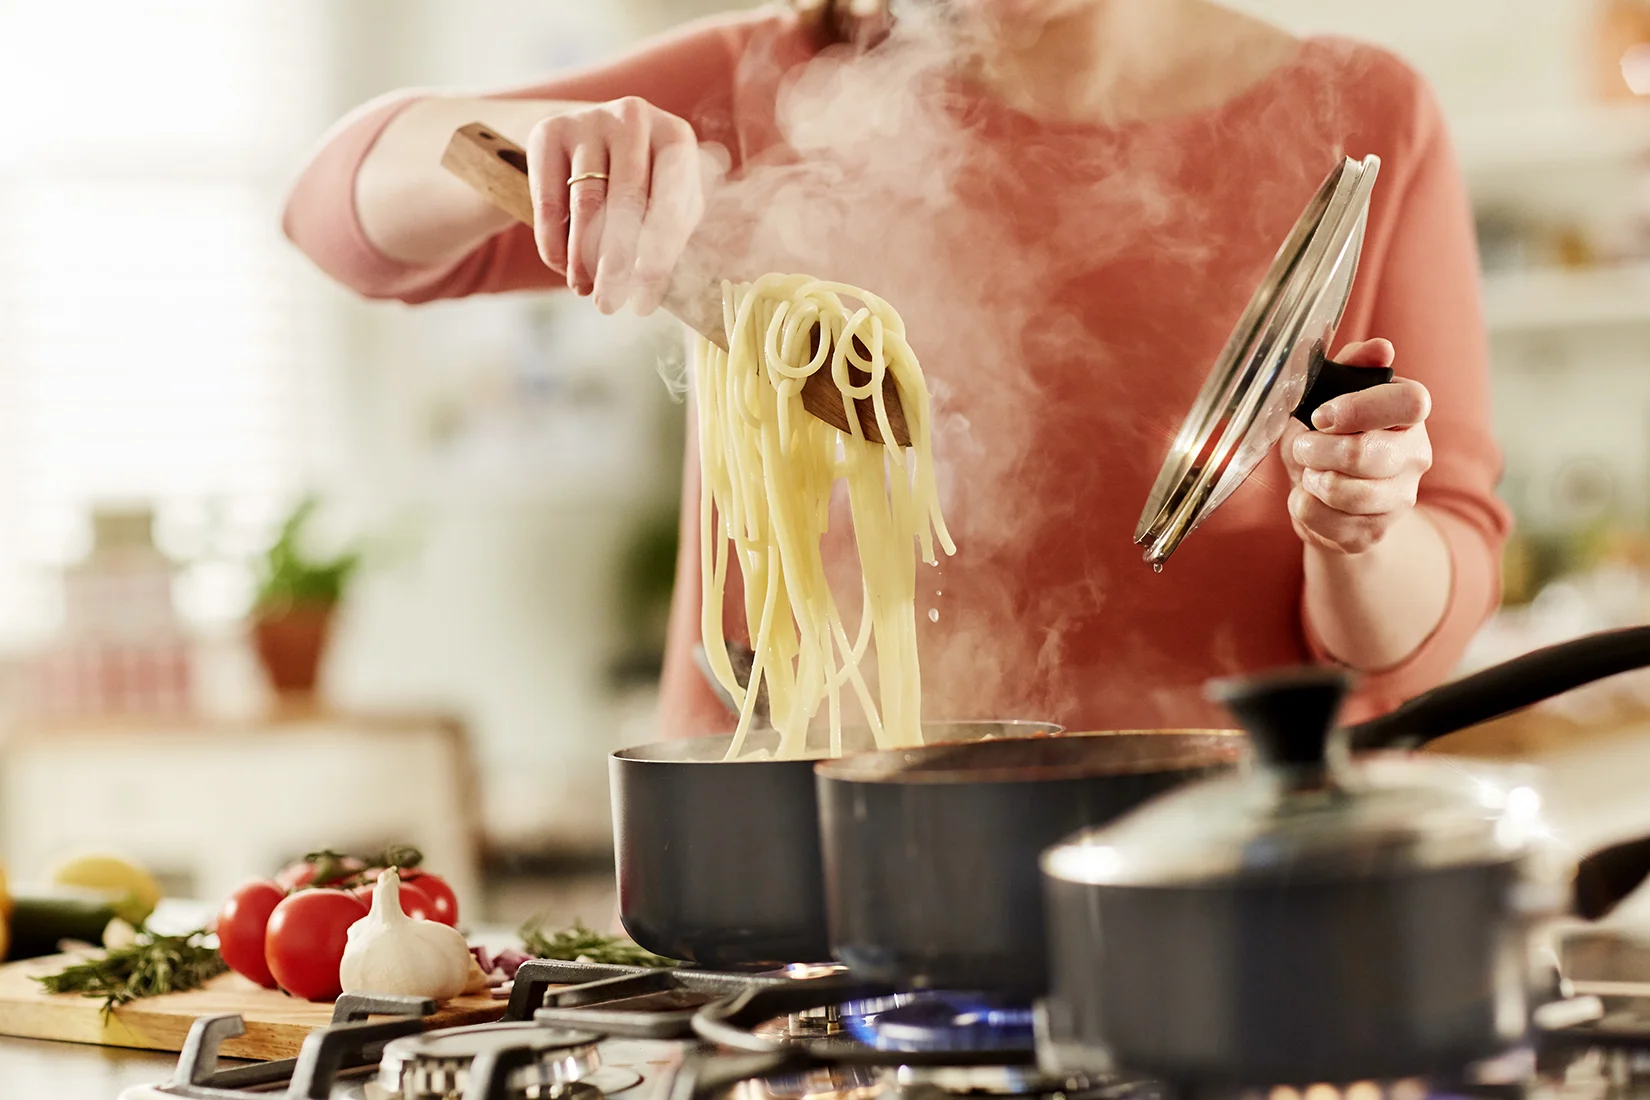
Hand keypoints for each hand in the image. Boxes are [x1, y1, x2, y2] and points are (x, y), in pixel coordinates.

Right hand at [525, 97, 707, 314]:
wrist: (589, 143)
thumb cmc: (641, 184)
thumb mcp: (664, 207)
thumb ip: (665, 246)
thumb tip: (646, 296)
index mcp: (676, 138)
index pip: (671, 205)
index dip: (656, 259)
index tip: (642, 302)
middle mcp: (635, 118)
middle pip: (627, 201)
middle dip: (616, 263)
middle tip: (608, 305)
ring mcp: (590, 119)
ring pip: (587, 202)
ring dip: (583, 256)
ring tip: (584, 290)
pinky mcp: (549, 130)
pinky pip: (549, 197)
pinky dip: (553, 240)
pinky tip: (560, 267)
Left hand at [1280, 339, 1433, 555]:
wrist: (1327, 499)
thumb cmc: (1327, 438)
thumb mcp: (1330, 396)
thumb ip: (1351, 366)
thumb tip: (1380, 349)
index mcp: (1408, 415)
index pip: (1411, 402)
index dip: (1359, 408)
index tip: (1321, 416)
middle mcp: (1415, 456)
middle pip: (1366, 454)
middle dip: (1317, 450)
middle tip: (1302, 447)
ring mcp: (1399, 498)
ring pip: (1348, 494)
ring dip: (1311, 480)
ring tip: (1307, 472)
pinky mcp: (1375, 532)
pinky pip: (1330, 524)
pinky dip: (1304, 508)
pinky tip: (1307, 497)